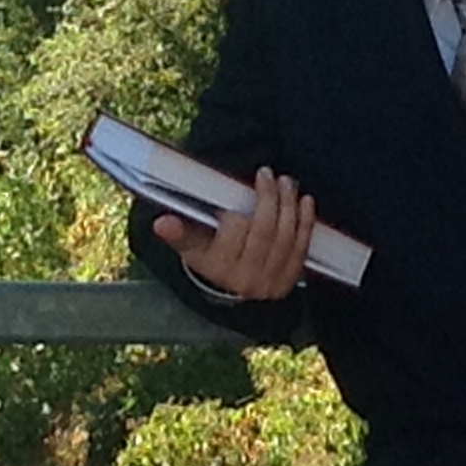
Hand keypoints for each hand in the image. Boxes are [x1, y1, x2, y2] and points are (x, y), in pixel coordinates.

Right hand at [151, 167, 312, 300]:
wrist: (232, 289)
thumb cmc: (210, 258)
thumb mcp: (191, 247)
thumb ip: (178, 233)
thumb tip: (161, 223)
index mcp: (219, 267)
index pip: (234, 231)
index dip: (239, 208)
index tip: (240, 187)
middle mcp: (246, 279)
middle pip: (264, 231)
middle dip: (269, 198)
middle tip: (267, 175)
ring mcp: (270, 282)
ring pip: (285, 237)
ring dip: (288, 205)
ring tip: (285, 183)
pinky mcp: (289, 281)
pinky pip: (301, 248)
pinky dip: (305, 222)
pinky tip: (304, 202)